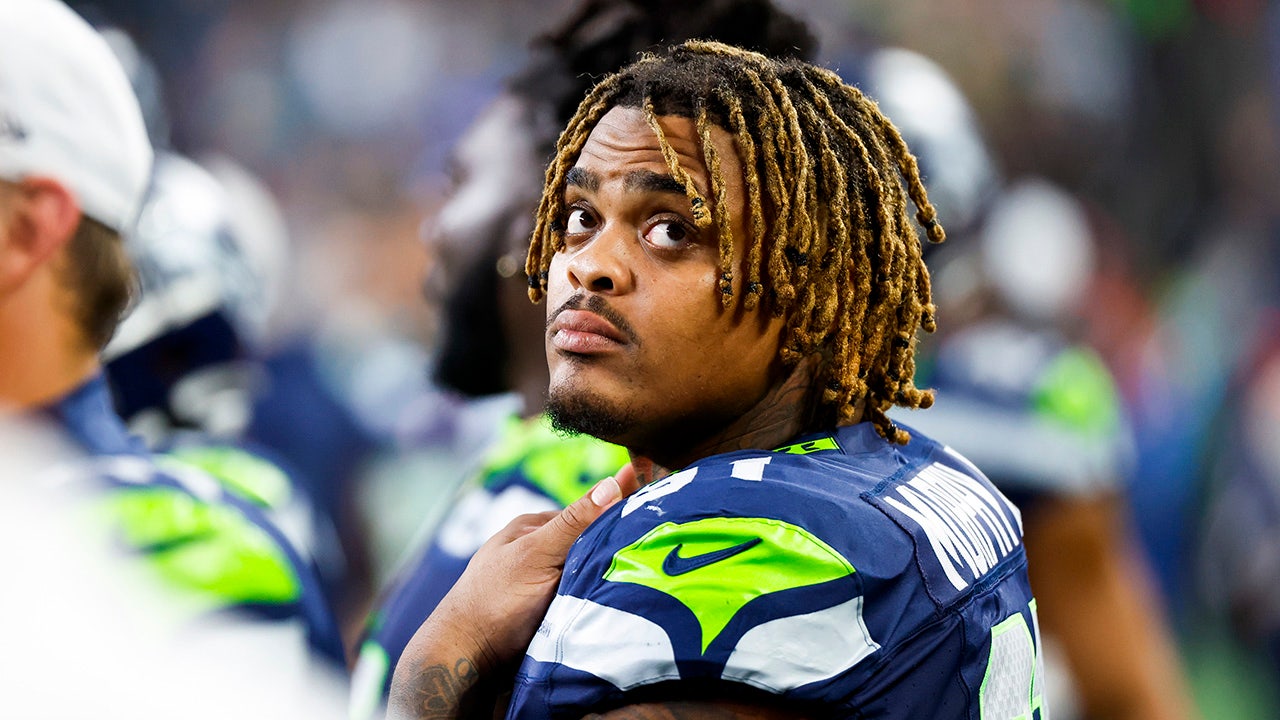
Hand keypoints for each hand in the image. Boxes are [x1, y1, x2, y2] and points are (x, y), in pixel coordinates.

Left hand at [388, 464, 639, 719]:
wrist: (466, 660)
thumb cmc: (495, 601)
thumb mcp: (537, 554)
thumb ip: (574, 522)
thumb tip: (613, 481)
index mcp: (532, 528)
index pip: (587, 514)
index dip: (618, 515)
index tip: (653, 519)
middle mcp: (537, 553)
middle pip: (589, 546)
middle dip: (615, 553)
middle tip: (650, 561)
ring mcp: (541, 585)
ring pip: (587, 576)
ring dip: (606, 583)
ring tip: (638, 586)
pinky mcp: (545, 614)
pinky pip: (580, 603)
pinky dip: (595, 605)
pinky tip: (613, 610)